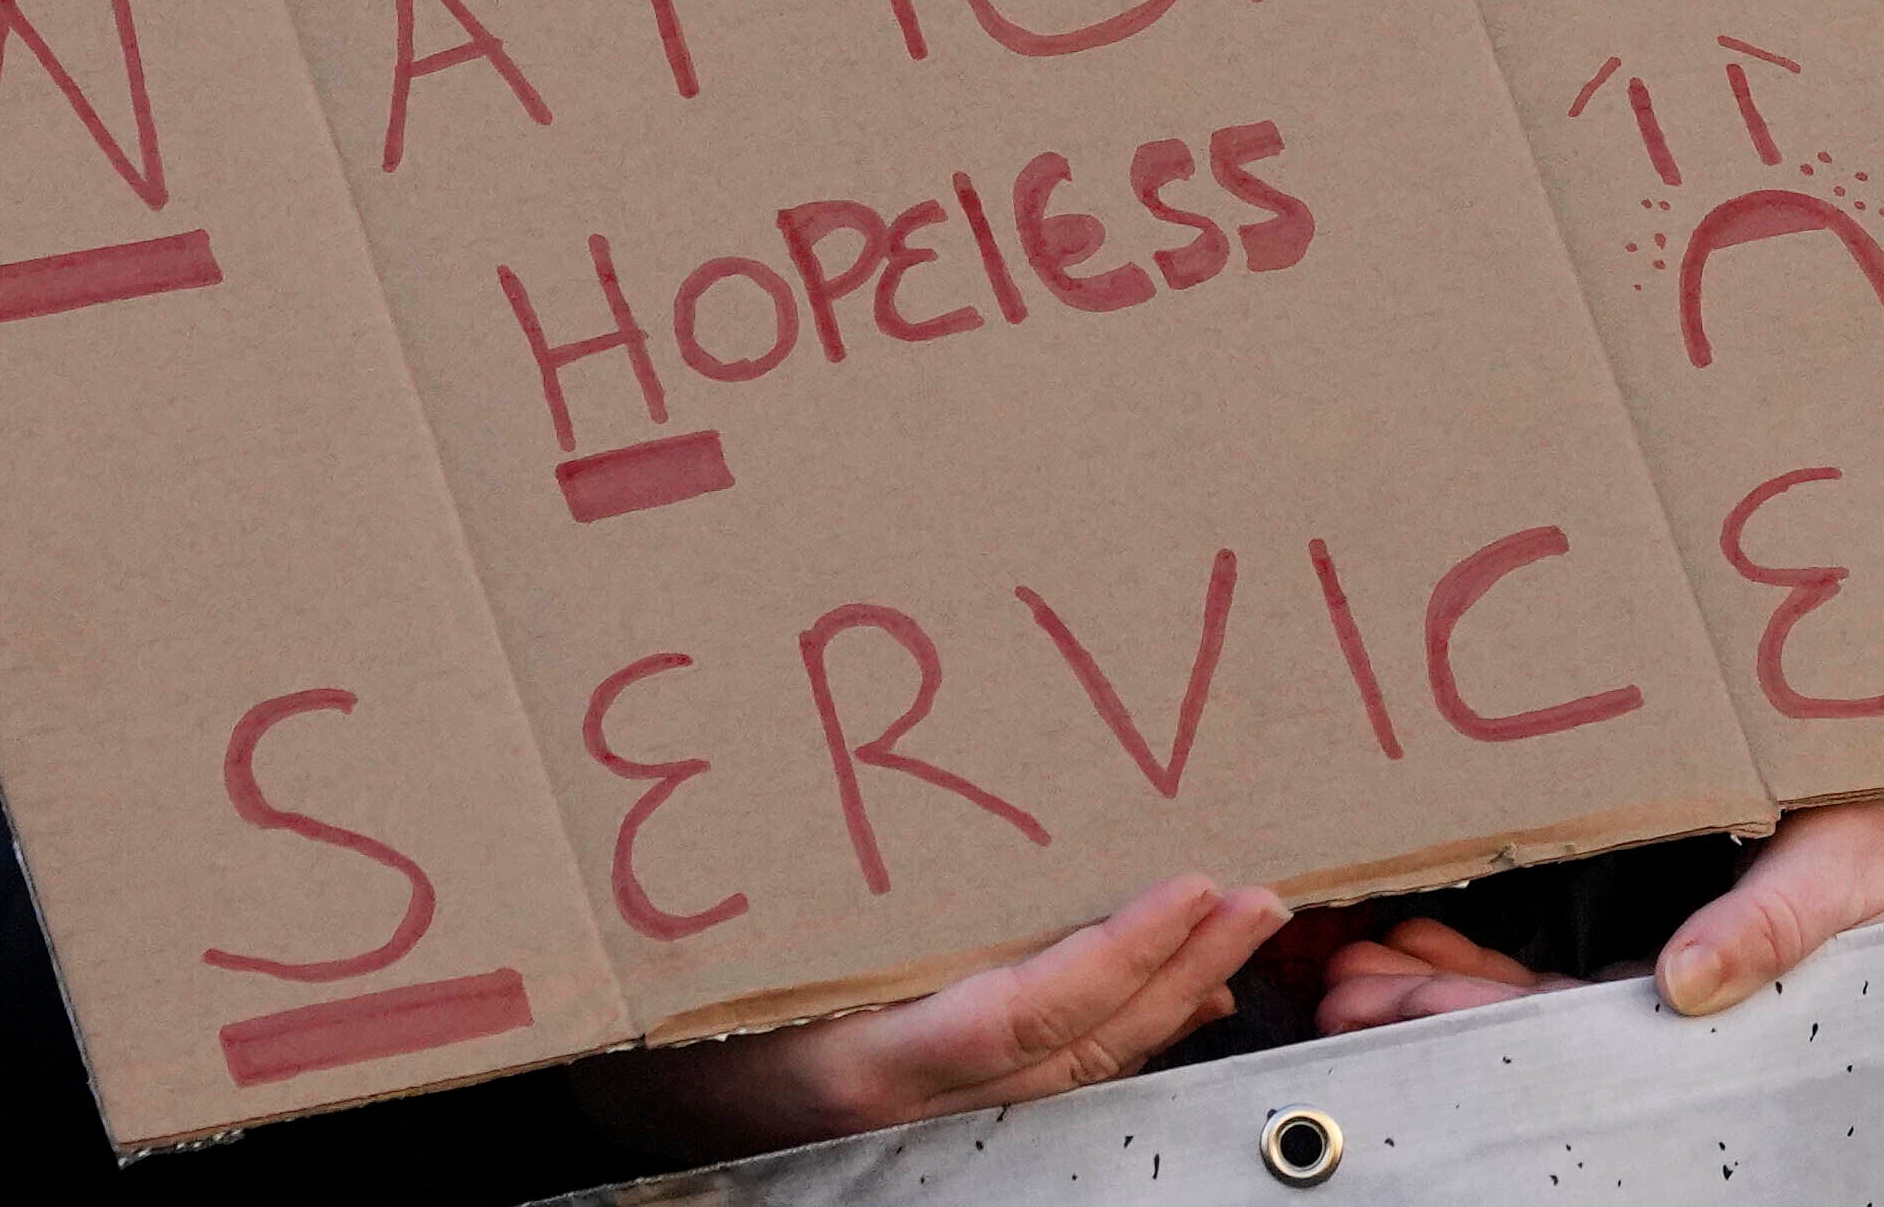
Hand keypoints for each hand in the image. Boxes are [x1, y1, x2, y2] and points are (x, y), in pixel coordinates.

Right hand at [560, 877, 1284, 1152]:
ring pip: (1076, 1065)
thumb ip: (806, 890)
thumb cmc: (653, 1006)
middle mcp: (911, 1101)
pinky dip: (1119, 1024)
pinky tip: (1168, 991)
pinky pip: (1048, 1071)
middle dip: (1181, 971)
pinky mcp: (932, 1102)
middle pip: (1078, 1047)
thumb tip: (869, 769)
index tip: (1195, 888)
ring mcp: (928, 1113)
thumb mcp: (715, 939)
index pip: (1023, 1020)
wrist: (622, 1104)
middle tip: (1260, 896)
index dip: (1119, 958)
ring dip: (1169, 994)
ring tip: (1237, 930)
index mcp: (861, 1061)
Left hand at [1310, 789, 1883, 1031]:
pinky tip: (1419, 929)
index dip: (1468, 1024)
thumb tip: (1685, 982)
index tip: (1385, 1007)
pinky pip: (1553, 956)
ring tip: (1349, 966)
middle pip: (1521, 1023)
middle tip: (1334, 987)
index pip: (1563, 1034)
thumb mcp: (1849, 884)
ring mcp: (1658, 968)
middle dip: (1423, 1009)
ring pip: (1523, 995)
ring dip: (1436, 982)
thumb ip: (1769, 930)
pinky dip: (1480, 948)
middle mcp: (1665, 999)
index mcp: (1705, 1006)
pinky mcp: (1661, 931)